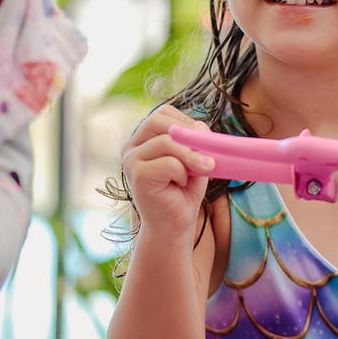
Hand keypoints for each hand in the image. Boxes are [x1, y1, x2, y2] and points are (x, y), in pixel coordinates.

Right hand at [121, 106, 214, 234]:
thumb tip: (202, 127)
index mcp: (143, 138)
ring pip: (166, 141)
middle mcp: (132, 146)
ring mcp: (131, 160)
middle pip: (159, 120)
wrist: (174, 225)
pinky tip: (179, 185)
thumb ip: (194, 141)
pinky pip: (169, 163)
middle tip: (207, 153)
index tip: (203, 138)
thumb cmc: (183, 192)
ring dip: (190, 157)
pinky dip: (182, 172)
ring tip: (197, 172)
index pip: (162, 113)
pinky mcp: (137, 175)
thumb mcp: (193, 159)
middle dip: (188, 134)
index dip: (186, 121)